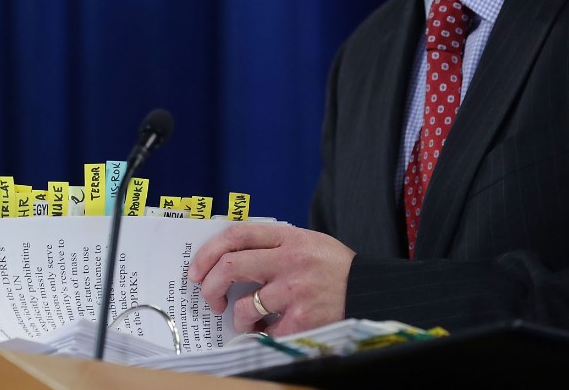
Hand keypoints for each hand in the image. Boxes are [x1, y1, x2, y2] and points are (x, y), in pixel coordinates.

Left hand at [190, 222, 355, 336]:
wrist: (371, 292)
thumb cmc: (335, 268)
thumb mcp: (308, 242)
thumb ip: (274, 244)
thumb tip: (228, 255)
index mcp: (289, 238)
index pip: (237, 234)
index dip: (209, 251)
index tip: (197, 270)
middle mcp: (290, 261)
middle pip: (230, 266)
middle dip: (210, 286)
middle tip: (211, 299)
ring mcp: (295, 291)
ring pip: (244, 306)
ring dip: (238, 318)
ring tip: (248, 320)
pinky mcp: (302, 319)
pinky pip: (265, 331)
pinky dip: (260, 334)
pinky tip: (268, 331)